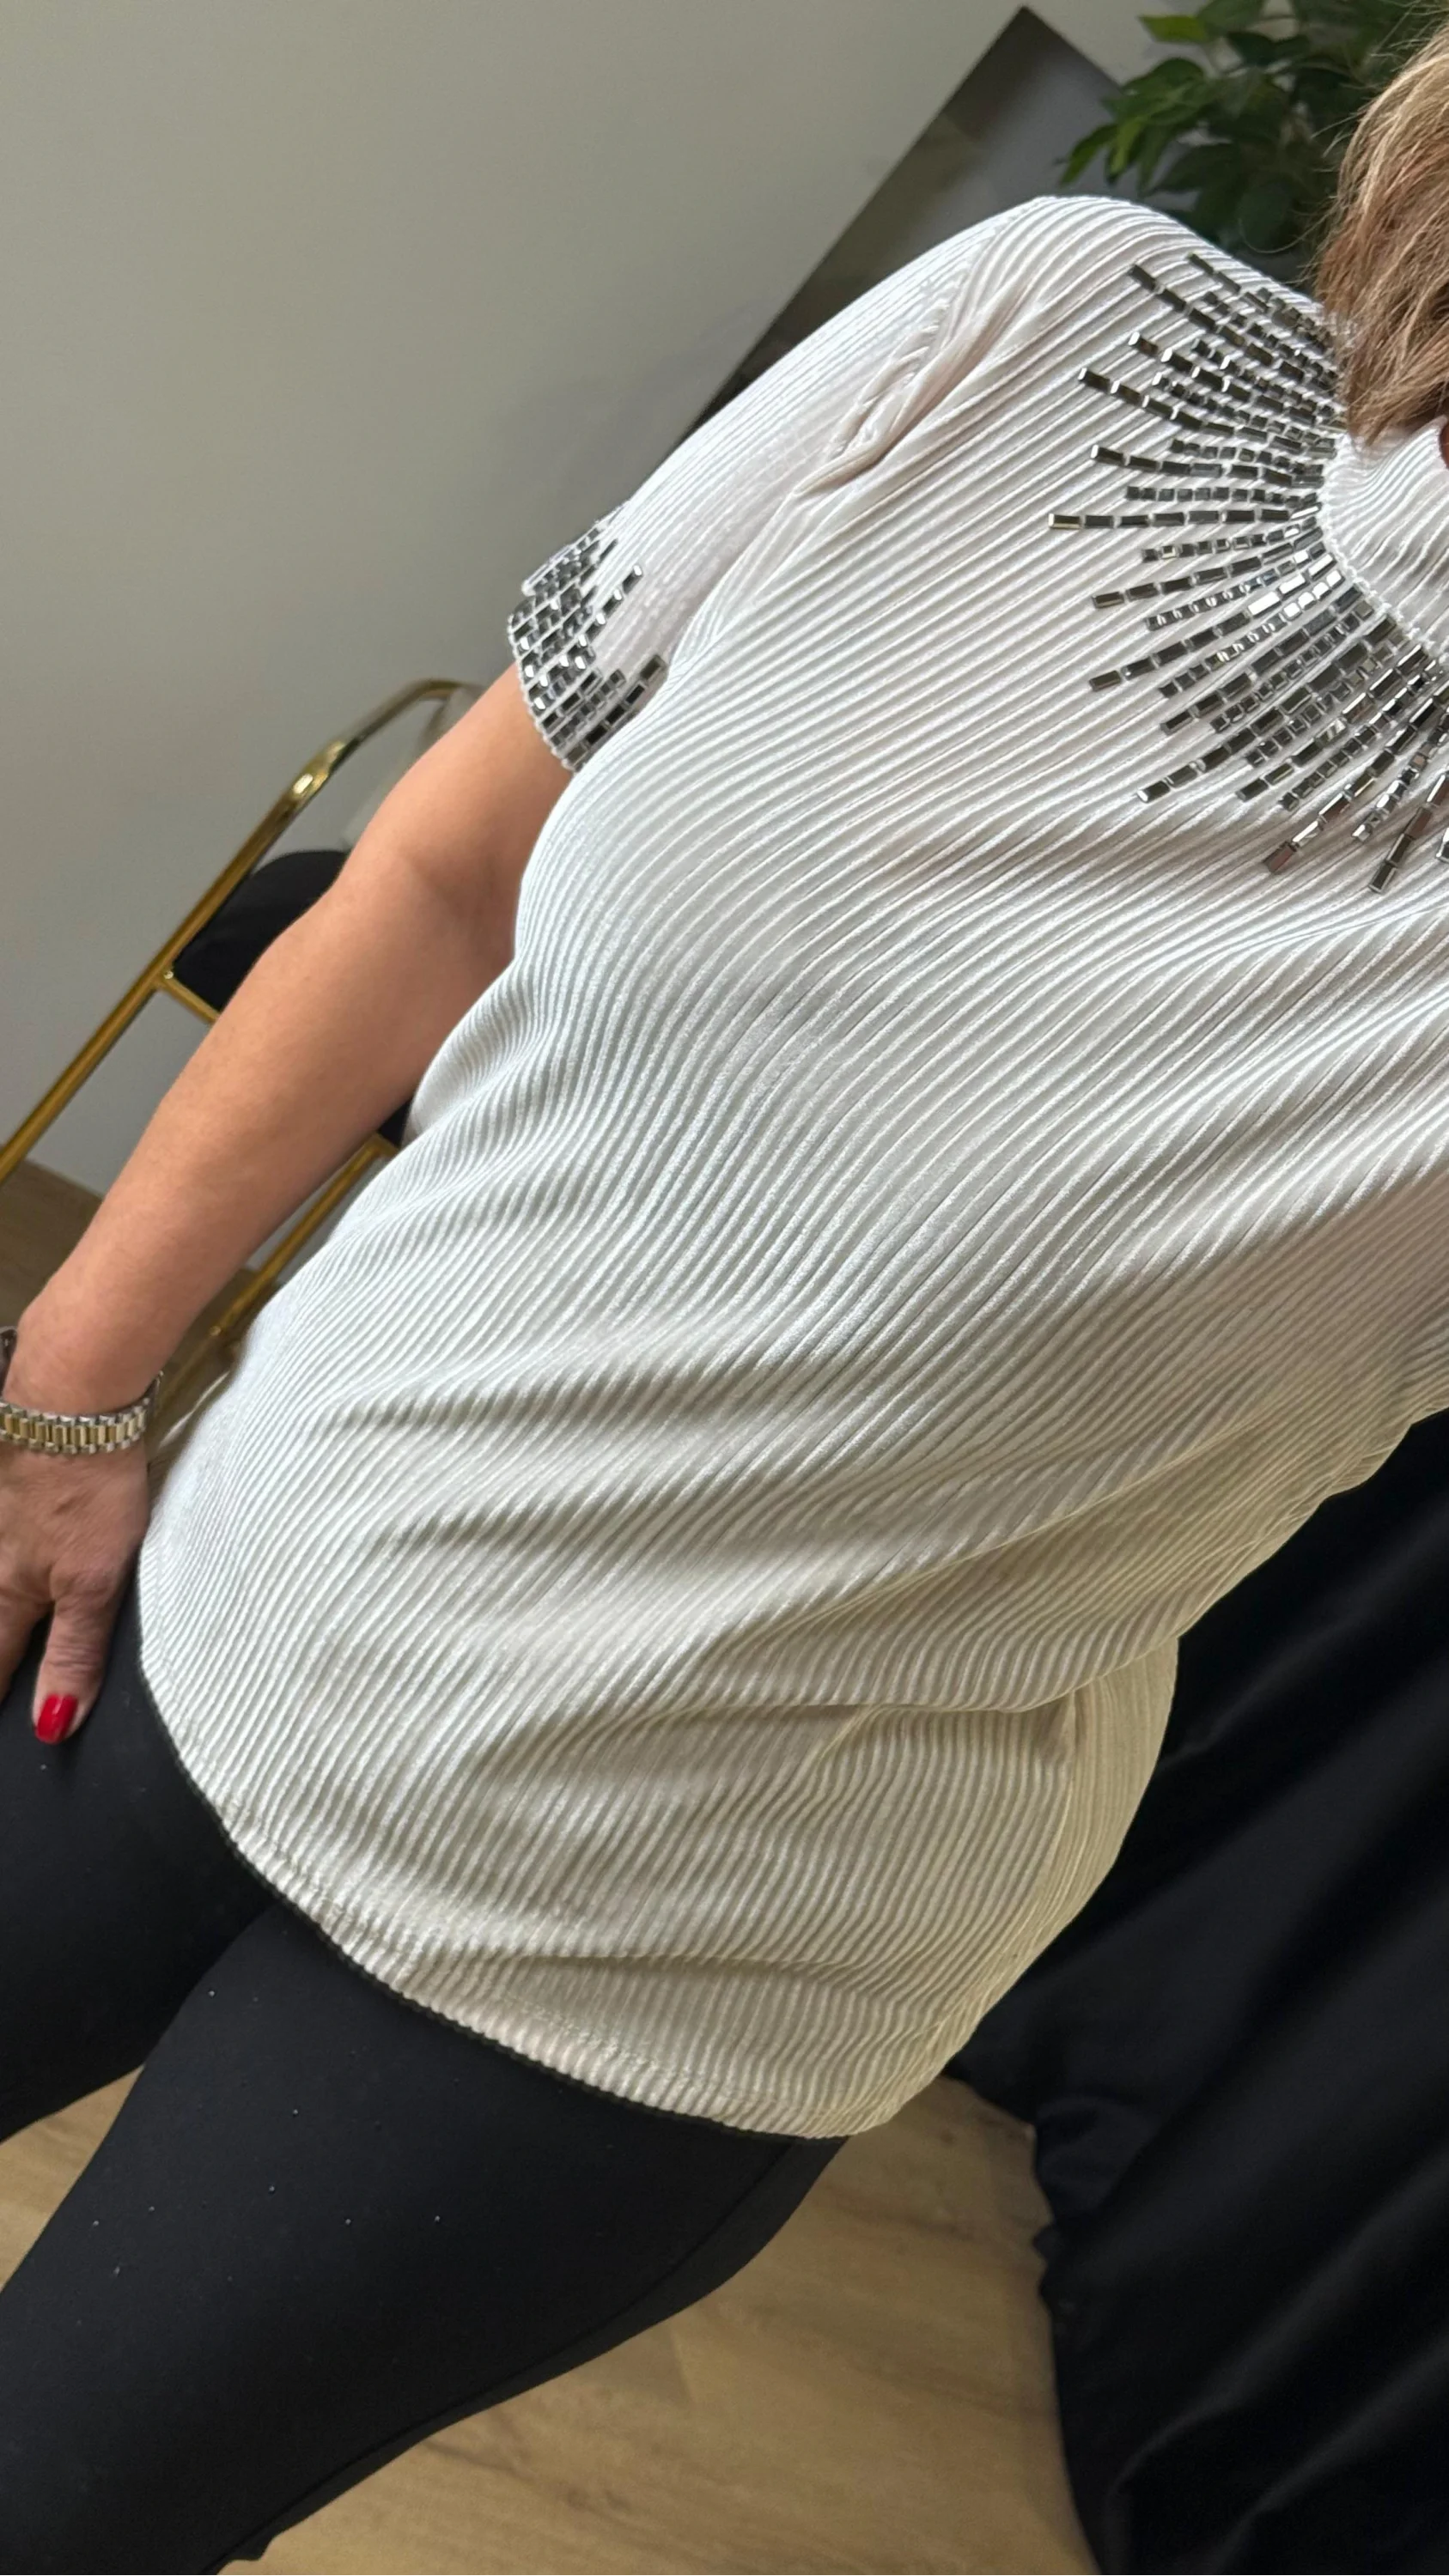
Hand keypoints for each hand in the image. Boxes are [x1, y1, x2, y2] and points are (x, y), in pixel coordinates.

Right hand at [0, 1441, 151, 1741]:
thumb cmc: (88, 1492)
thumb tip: (52, 1725)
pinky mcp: (5, 1485)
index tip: (2, 1725)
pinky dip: (3, 1558)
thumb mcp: (94, 1581)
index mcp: (12, 1592)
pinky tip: (9, 1547)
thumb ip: (76, 1650)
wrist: (70, 1403)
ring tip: (5, 1625)